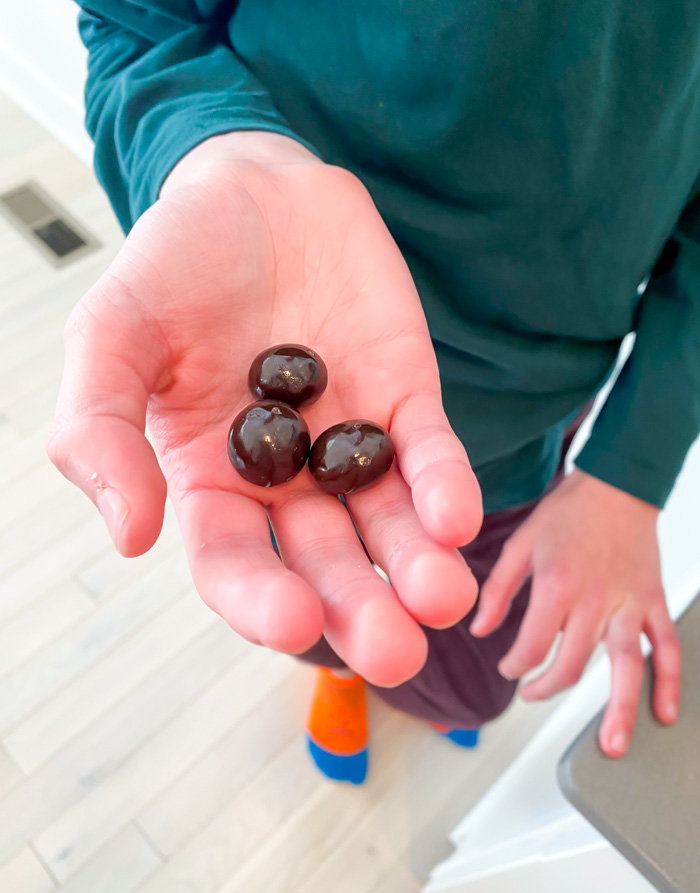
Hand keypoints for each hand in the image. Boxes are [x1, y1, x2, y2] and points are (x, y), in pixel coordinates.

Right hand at [47, 132, 481, 686]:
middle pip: (326, 562)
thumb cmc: (173, 266)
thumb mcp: (110, 338)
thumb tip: (129, 535)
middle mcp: (287, 479)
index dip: (261, 599)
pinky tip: (456, 517)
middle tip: (395, 651)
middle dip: (360, 607)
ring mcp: (350, 442)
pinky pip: (428, 452)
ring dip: (418, 564)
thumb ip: (100, 432)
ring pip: (388, 523)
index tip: (294, 623)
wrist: (251, 191)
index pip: (234, 561)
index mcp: (212, 480)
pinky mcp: (404, 399)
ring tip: (443, 597)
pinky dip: (443, 485)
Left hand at [471, 468, 680, 755]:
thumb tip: (481, 629)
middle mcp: (595, 598)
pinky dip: (670, 681)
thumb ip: (497, 590)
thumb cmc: (568, 514)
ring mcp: (629, 603)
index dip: (517, 666)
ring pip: (627, 665)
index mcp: (557, 584)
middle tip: (532, 695)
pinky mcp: (654, 601)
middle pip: (573, 664)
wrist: (616, 486)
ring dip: (620, 709)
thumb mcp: (520, 545)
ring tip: (611, 745)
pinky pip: (667, 646)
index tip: (511, 668)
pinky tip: (664, 712)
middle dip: (547, 689)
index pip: (534, 645)